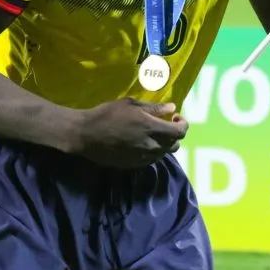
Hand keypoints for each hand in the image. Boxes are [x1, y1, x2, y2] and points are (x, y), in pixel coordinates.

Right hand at [71, 98, 188, 168]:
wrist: (86, 135)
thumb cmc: (107, 114)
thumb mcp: (130, 104)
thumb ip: (153, 108)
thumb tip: (171, 108)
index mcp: (151, 128)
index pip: (179, 132)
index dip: (183, 125)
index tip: (175, 117)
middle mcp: (150, 145)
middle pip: (175, 145)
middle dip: (174, 134)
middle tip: (165, 125)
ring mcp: (142, 157)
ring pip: (163, 154)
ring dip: (164, 144)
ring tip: (153, 134)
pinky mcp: (134, 165)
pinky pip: (151, 160)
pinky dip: (152, 151)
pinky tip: (142, 143)